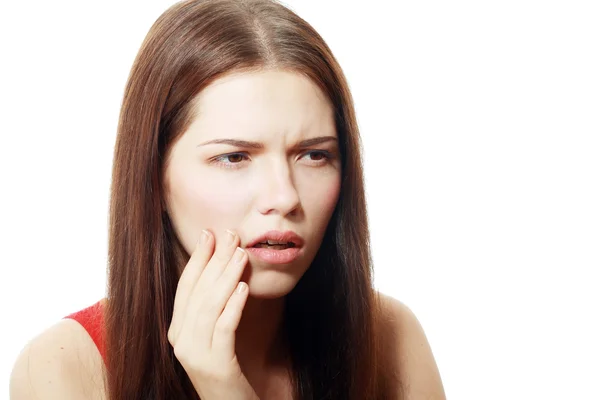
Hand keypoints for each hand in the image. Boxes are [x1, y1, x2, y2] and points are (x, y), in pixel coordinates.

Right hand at [168, 229, 258, 399]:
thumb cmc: (226, 368)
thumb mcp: (214, 336)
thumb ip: (213, 308)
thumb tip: (224, 268)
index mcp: (177, 330)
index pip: (185, 286)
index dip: (197, 258)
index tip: (209, 233)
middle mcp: (180, 341)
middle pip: (197, 291)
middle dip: (214, 259)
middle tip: (231, 235)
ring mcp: (194, 354)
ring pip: (208, 307)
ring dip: (225, 276)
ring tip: (241, 254)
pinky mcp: (215, 366)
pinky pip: (223, 329)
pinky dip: (232, 306)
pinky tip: (243, 288)